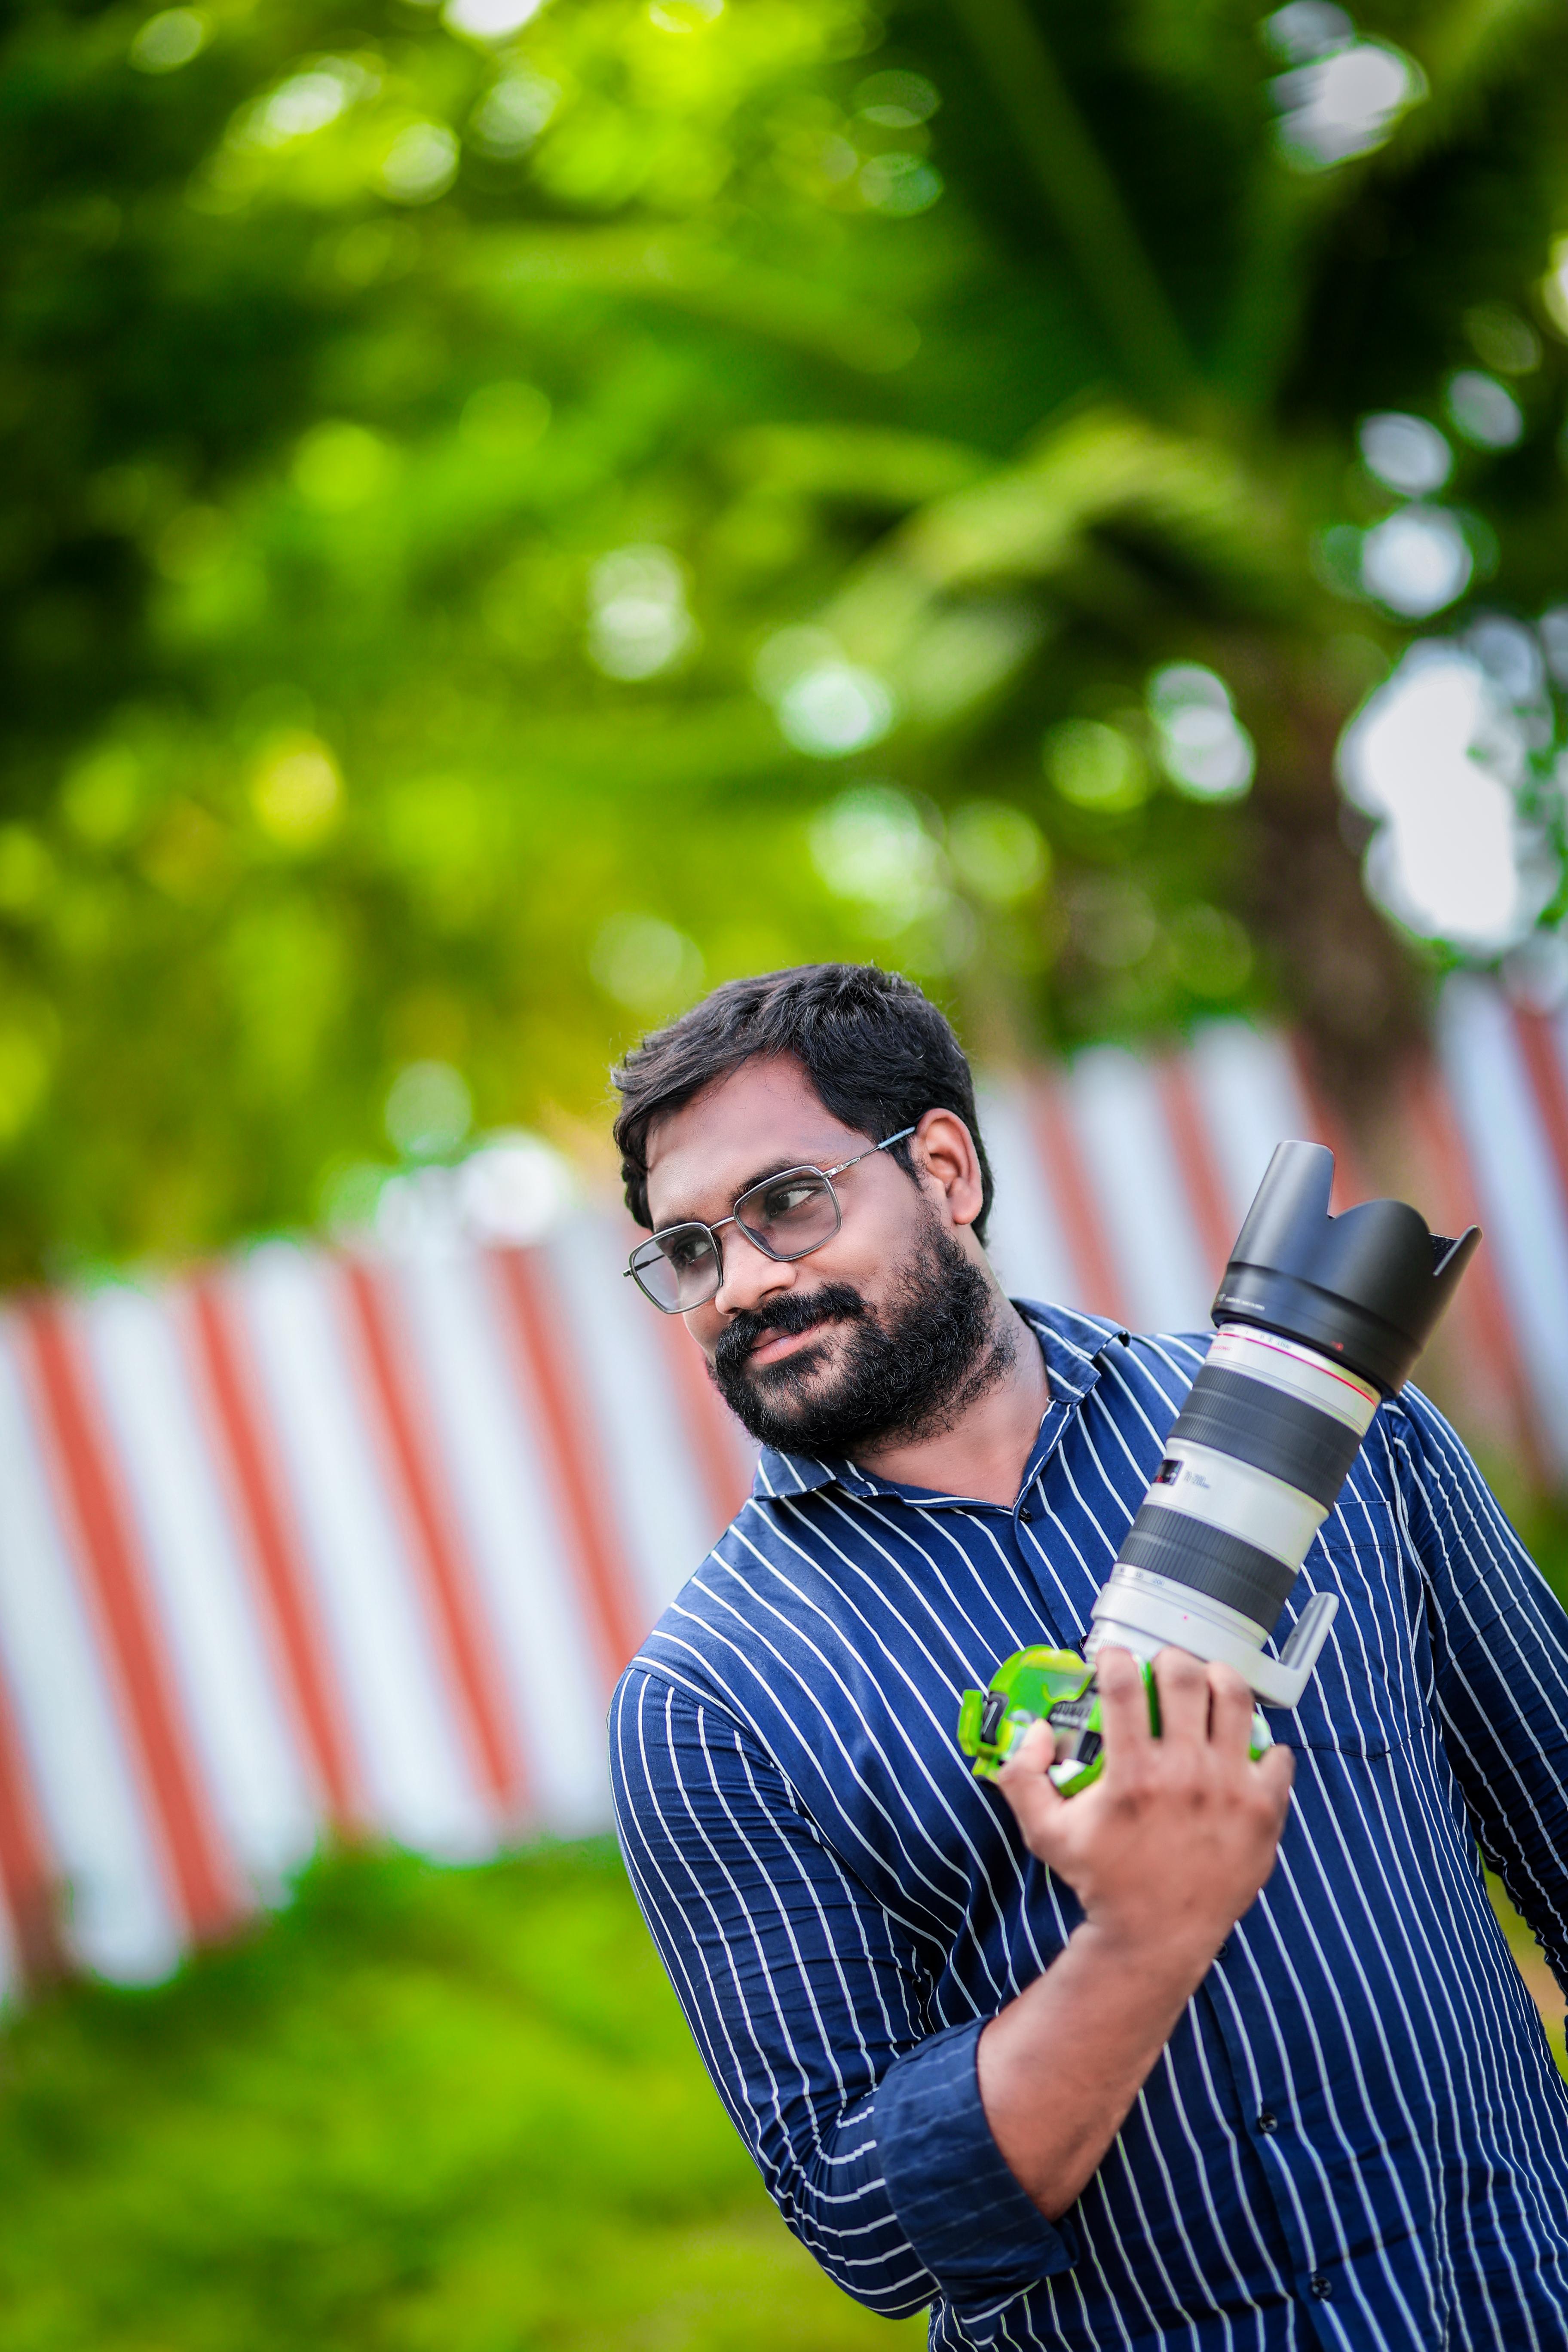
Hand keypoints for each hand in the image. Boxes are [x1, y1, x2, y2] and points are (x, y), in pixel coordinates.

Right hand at [994, 1644, 1293, 1972]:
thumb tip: (1038, 1730)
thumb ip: (1022, 1776)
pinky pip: (1277, 1755)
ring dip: (1219, 1680)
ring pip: (1236, 1699)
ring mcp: (1230, 1789)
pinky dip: (1263, 1746)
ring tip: (1208, 1685)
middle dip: (1170, 1659)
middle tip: (1163, 1667)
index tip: (1114, 1659)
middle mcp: (1184, 1774)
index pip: (1124, 1685)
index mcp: (1131, 1774)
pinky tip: (1242, 1749)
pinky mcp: (1264, 1810)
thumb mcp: (1045, 1833)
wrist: (1157, 1937)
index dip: (1116, 1658)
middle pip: (1185, 1677)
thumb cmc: (1103, 1880)